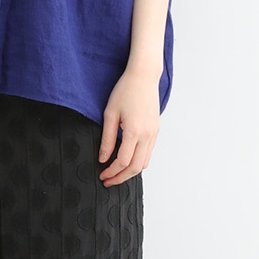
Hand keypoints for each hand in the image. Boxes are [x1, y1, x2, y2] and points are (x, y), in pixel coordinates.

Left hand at [98, 65, 160, 184]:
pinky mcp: (156, 131)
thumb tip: (103, 158)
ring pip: (144, 163)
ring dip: (130, 172)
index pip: (122, 161)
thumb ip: (107, 139)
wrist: (143, 77)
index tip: (102, 175)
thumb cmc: (125, 91)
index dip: (111, 172)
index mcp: (134, 131)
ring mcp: (154, 134)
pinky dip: (138, 162)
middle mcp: (147, 135)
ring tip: (117, 174)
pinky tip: (127, 161)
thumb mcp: (110, 114)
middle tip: (108, 181)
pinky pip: (148, 153)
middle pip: (135, 167)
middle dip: (121, 178)